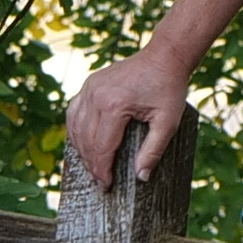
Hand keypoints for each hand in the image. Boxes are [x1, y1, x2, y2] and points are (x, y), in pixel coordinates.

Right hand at [66, 49, 193, 187]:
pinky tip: (83, 143)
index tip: (106, 185)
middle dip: (92, 164)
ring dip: (81, 150)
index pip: (102, 146)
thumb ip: (153, 151)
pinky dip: (76, 130)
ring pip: (75, 127)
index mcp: (114, 105)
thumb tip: (140, 177)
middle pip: (86, 139)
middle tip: (100, 181)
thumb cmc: (168, 89)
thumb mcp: (168, 123)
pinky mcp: (89, 84)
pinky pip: (74, 112)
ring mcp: (89, 88)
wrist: (163, 58)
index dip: (102, 169)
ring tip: (92, 167)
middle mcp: (96, 95)